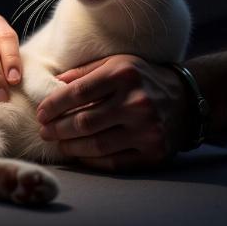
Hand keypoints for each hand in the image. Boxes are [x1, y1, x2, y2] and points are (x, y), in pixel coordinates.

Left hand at [36, 54, 188, 169]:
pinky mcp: (153, 151)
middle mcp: (136, 101)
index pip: (78, 93)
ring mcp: (147, 129)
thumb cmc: (142, 78)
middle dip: (57, 129)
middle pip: (84, 122)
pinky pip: (114, 162)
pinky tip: (79, 154)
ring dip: (70, 146)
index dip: (53, 105)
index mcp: (124, 74)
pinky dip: (91, 160)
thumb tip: (53, 85)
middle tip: (44, 131)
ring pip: (96, 145)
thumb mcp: (115, 63)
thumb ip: (84, 73)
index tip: (40, 113)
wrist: (186, 99)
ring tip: (58, 143)